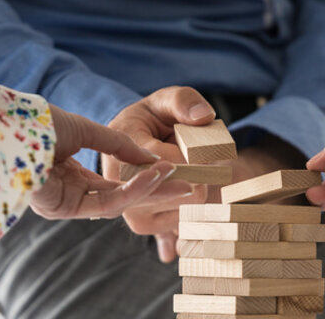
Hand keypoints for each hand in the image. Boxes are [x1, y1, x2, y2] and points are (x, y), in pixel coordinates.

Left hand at [30, 104, 191, 219]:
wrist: (13, 124)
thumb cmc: (42, 123)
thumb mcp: (88, 130)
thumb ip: (119, 146)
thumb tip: (152, 159)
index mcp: (70, 174)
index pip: (114, 184)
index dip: (145, 178)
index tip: (174, 171)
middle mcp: (68, 192)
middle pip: (121, 198)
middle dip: (157, 192)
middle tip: (191, 187)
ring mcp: (65, 203)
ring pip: (118, 204)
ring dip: (152, 191)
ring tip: (181, 181)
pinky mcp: (63, 209)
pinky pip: (107, 204)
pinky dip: (134, 190)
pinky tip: (156, 175)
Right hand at [100, 87, 214, 261]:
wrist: (132, 145)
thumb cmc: (150, 120)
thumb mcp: (165, 100)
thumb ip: (184, 101)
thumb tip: (204, 117)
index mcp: (121, 149)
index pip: (172, 162)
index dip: (197, 154)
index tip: (202, 146)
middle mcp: (119, 185)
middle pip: (183, 189)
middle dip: (200, 171)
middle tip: (195, 157)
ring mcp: (129, 209)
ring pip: (186, 206)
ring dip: (196, 186)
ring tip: (183, 170)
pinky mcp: (142, 224)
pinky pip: (183, 219)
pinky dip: (189, 201)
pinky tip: (179, 187)